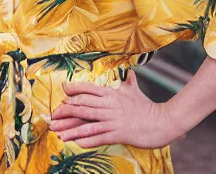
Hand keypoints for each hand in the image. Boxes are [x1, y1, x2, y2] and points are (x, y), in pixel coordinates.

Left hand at [49, 70, 177, 148]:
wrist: (162, 121)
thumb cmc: (147, 107)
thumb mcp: (135, 92)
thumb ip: (129, 82)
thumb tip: (129, 72)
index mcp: (113, 94)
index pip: (90, 89)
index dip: (75, 89)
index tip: (63, 91)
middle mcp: (110, 105)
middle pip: (84, 105)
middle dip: (66, 110)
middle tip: (52, 115)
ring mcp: (114, 119)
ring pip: (88, 122)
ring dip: (70, 127)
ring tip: (57, 130)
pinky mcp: (119, 133)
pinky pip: (99, 136)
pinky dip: (86, 139)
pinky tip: (76, 142)